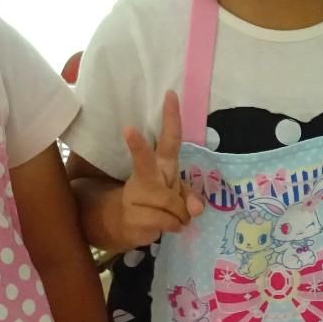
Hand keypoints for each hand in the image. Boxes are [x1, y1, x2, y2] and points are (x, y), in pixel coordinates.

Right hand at [116, 91, 203, 246]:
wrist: (126, 223)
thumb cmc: (156, 201)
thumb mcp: (178, 196)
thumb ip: (191, 198)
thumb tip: (196, 209)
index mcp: (161, 164)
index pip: (168, 139)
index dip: (171, 118)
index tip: (171, 95)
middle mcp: (147, 176)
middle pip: (144, 161)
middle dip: (138, 147)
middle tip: (128, 130)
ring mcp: (136, 195)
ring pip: (171, 204)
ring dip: (179, 215)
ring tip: (172, 216)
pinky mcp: (133, 216)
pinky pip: (166, 222)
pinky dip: (172, 226)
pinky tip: (165, 226)